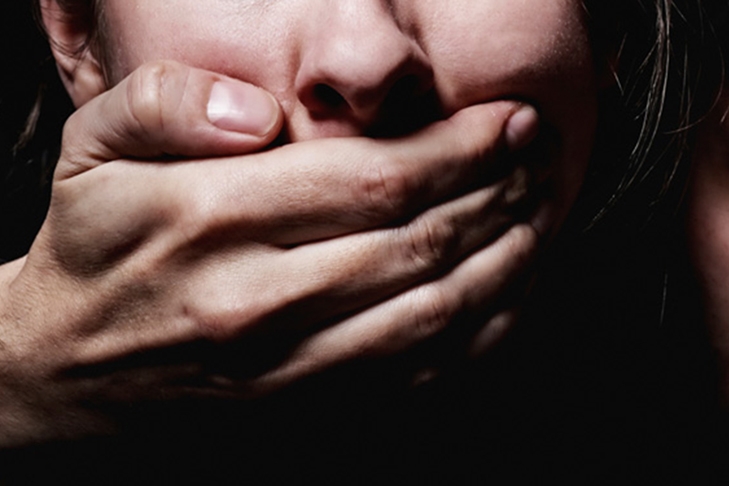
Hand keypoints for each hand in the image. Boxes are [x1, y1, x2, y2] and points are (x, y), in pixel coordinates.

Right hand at [0, 61, 539, 445]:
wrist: (65, 360)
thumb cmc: (91, 243)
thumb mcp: (91, 149)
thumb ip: (165, 103)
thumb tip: (259, 110)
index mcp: (208, 217)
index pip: (370, 178)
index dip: (456, 148)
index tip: (507, 121)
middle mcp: (252, 297)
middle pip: (413, 243)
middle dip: (494, 195)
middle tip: (536, 161)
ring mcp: (280, 361)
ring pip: (425, 313)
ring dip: (496, 263)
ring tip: (534, 219)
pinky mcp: (295, 399)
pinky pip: (407, 371)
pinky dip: (469, 333)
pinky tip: (499, 295)